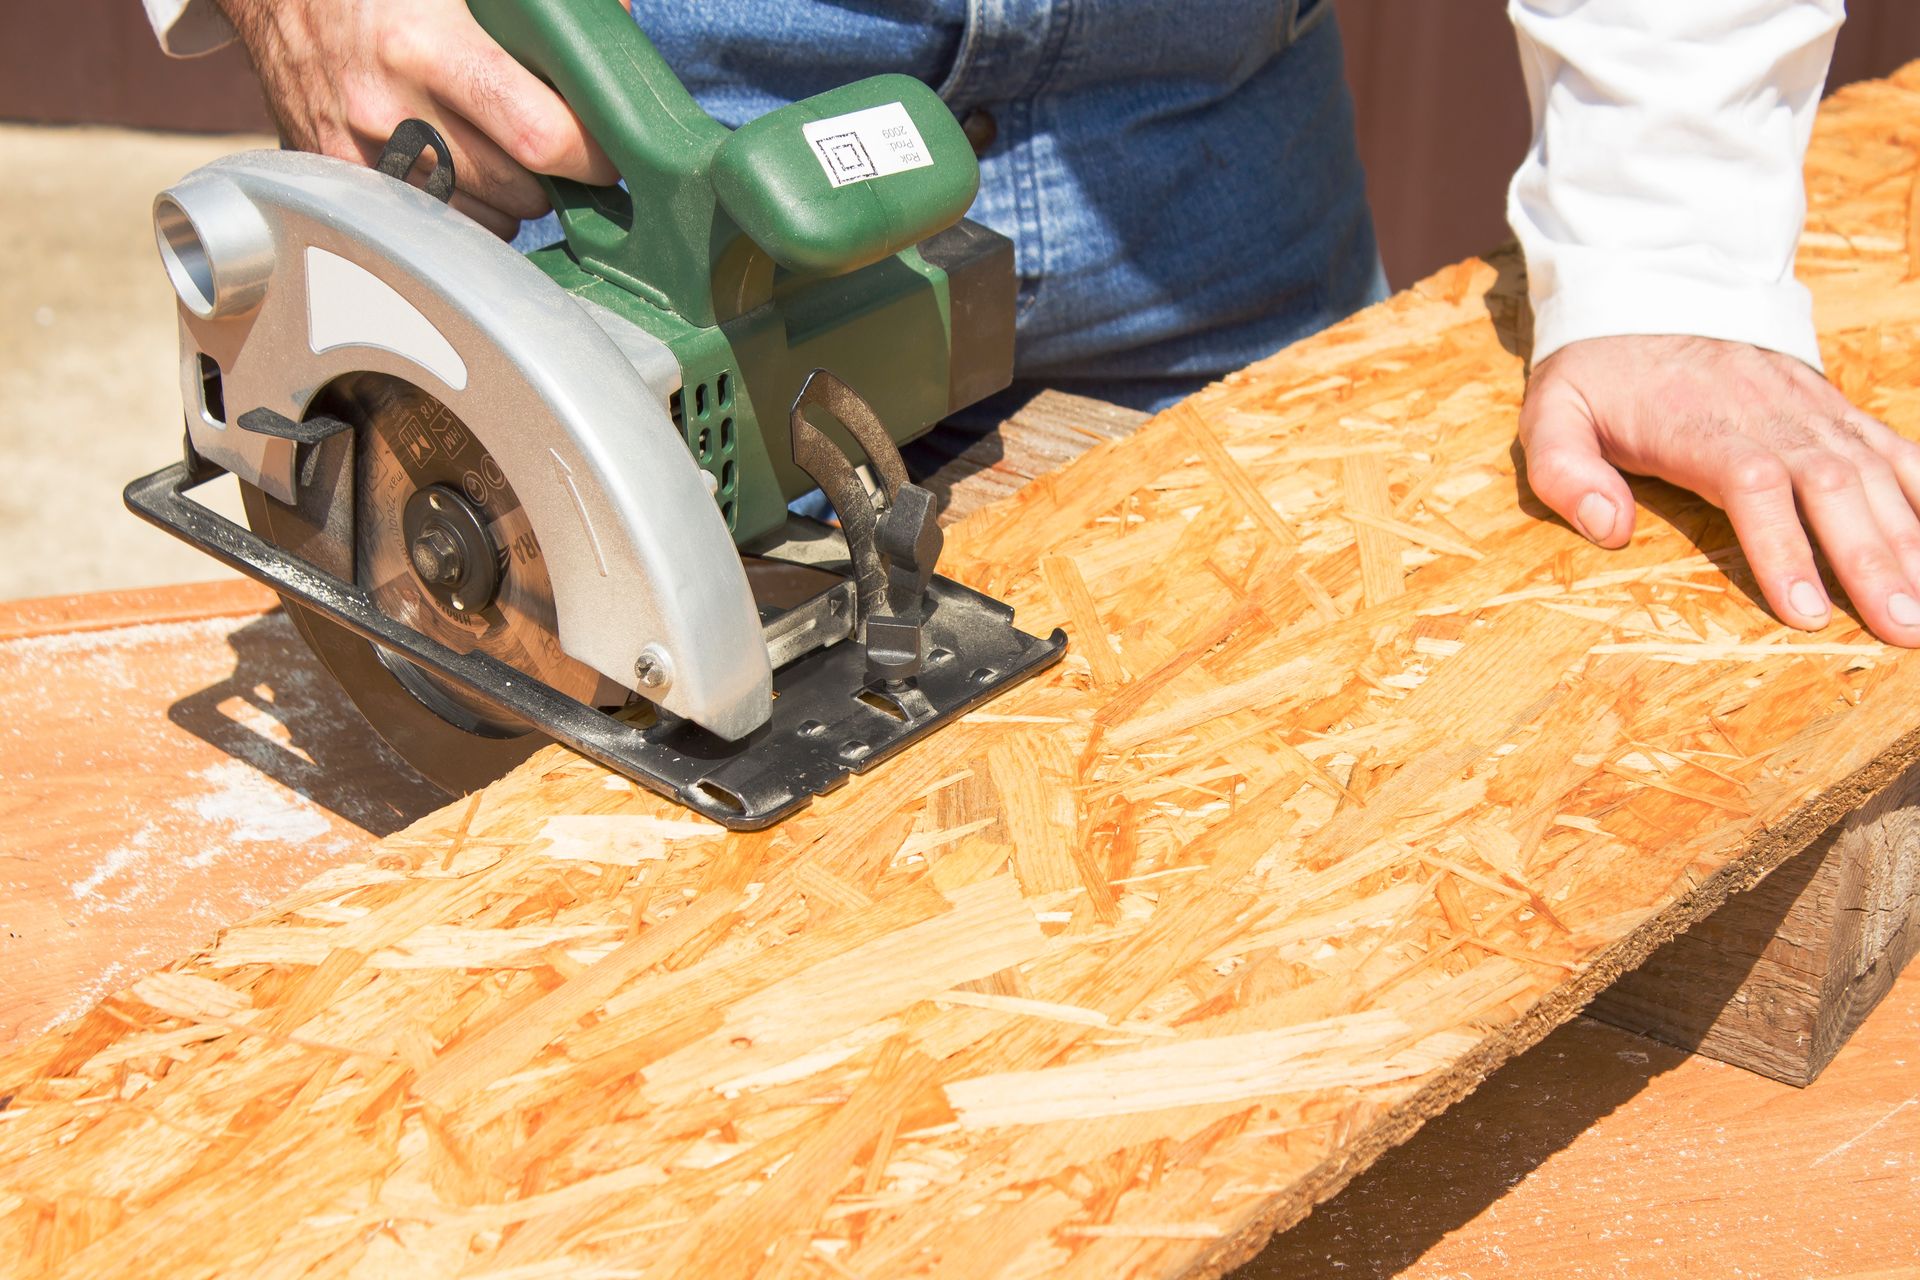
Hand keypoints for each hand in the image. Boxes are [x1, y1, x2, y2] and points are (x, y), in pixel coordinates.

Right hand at [215, 0, 620, 236]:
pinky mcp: (342, 182)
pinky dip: (465, 210)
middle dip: (553, 176)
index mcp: (424, 42)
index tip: (611, 152)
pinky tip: (458, 166)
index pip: (539, 135)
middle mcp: (387, 107)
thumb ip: (541, 6)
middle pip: (519, 191)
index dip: (591, 153)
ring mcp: (359, 154)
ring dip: (510, 199)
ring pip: (485, 222)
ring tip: (500, 149)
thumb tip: (616, 37)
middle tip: (556, 142)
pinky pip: (437, 228)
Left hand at [1519, 334, 1919, 645]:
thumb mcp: (1552, 415)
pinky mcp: (1835, 411)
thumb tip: (1608, 531)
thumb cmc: (1598, 374)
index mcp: (1700, 427)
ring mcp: (1812, 412)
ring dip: (1912, 543)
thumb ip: (1566, 473)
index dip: (1783, 549)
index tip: (1805, 611)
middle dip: (1873, 563)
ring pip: (1877, 475)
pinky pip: (1896, 452)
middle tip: (1904, 630)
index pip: (1754, 487)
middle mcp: (1771, 417)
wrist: (1648, 295)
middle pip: (1834, 489)